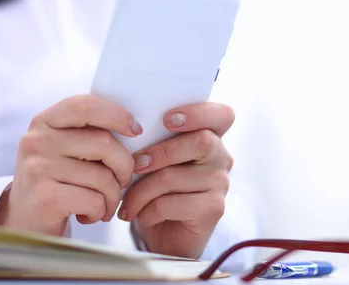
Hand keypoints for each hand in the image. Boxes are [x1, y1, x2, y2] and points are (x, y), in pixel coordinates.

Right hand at [0, 94, 141, 235]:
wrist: (24, 224)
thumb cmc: (57, 183)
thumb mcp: (64, 150)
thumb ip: (89, 134)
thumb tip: (136, 130)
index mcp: (44, 122)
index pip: (85, 106)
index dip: (116, 115)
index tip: (136, 131)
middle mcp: (37, 141)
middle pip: (103, 143)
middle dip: (125, 166)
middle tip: (124, 181)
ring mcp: (38, 169)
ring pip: (103, 177)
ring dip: (113, 196)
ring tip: (105, 204)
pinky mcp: (46, 198)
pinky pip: (94, 200)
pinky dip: (100, 212)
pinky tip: (90, 215)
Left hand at [118, 102, 234, 258]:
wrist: (166, 235)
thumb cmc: (157, 189)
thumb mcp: (154, 159)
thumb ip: (153, 139)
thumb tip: (128, 127)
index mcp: (211, 136)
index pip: (222, 114)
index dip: (198, 112)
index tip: (166, 119)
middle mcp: (221, 157)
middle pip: (201, 141)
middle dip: (160, 152)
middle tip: (135, 165)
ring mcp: (220, 184)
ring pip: (174, 176)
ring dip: (141, 190)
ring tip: (126, 201)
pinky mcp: (213, 209)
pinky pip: (171, 203)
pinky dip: (147, 210)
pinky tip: (139, 215)